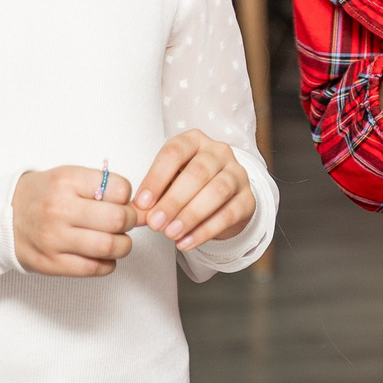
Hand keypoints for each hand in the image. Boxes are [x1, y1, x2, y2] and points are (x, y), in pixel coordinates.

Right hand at [12, 167, 137, 276]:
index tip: (120, 201)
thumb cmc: (43, 196)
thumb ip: (101, 187)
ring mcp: (54, 239)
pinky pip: (94, 268)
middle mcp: (59, 209)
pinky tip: (103, 256)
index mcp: (66, 181)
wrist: (3, 218)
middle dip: (130, 221)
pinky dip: (108, 264)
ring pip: (110, 246)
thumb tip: (139, 206)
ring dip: (123, 245)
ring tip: (118, 240)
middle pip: (118, 219)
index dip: (127, 196)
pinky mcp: (52, 263)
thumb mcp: (68, 177)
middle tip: (124, 222)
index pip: (119, 189)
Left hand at [133, 131, 255, 250]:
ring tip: (170, 234)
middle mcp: (218, 152)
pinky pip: (229, 214)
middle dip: (173, 201)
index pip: (174, 152)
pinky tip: (187, 242)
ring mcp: (237, 174)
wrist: (223, 199)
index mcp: (194, 141)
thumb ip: (151, 199)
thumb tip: (134, 215)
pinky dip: (205, 231)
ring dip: (191, 215)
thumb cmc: (188, 186)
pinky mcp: (248, 199)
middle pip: (198, 173)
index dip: (157, 178)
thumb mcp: (167, 184)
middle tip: (155, 223)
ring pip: (217, 191)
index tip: (142, 203)